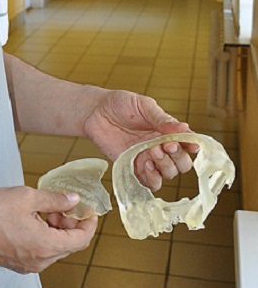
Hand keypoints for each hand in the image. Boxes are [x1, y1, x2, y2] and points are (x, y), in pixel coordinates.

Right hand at [0, 187, 96, 273]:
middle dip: (70, 224)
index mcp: (45, 245)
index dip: (88, 224)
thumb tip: (72, 200)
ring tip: (45, 209)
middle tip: (62, 204)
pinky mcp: (18, 263)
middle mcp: (39, 260)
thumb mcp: (26, 197)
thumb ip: (54, 199)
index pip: (80, 240)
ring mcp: (28, 265)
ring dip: (56, 230)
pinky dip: (44, 236)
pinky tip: (33, 220)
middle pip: (68, 245)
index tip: (90, 212)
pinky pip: (40, 252)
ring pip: (54, 249)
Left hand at [82, 89, 197, 190]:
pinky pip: (150, 182)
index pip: (187, 144)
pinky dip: (152, 177)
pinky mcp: (134, 168)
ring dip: (165, 166)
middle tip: (167, 145)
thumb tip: (185, 128)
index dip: (191, 146)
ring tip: (152, 151)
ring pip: (169, 174)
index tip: (189, 144)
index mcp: (167, 131)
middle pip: (182, 163)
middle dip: (178, 157)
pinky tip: (145, 164)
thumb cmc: (120, 104)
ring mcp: (148, 159)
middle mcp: (160, 147)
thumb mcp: (143, 106)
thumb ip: (162, 119)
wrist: (96, 111)